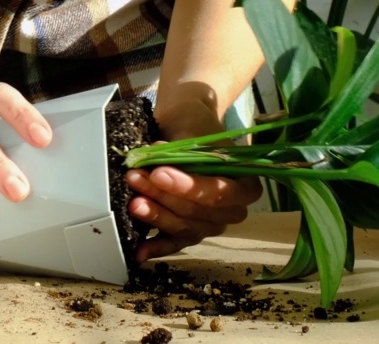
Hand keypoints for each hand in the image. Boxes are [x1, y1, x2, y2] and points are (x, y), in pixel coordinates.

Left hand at [124, 100, 261, 261]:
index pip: (220, 192)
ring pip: (184, 228)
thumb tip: (154, 159)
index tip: (159, 173)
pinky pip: (175, 244)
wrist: (187, 127)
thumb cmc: (195, 128)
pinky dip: (157, 247)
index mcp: (245, 184)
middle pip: (198, 212)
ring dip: (156, 215)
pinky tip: (140, 251)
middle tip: (136, 179)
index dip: (189, 187)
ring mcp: (211, 225)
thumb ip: (178, 150)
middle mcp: (232, 210)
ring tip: (133, 201)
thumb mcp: (192, 132)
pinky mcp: (189, 232)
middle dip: (164, 197)